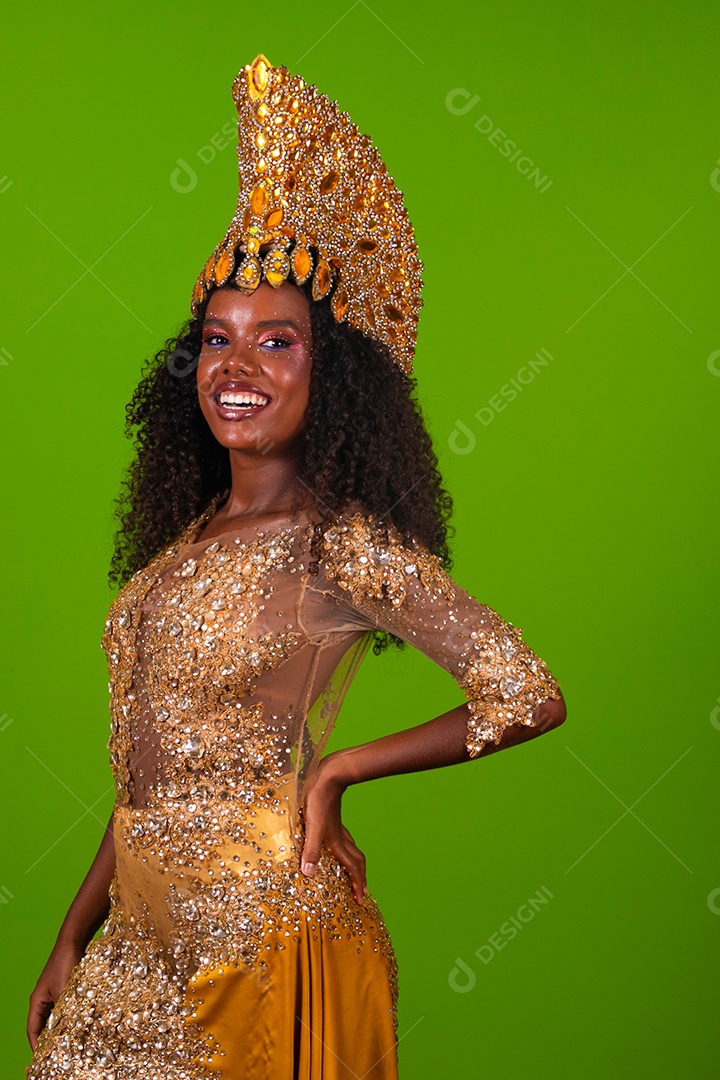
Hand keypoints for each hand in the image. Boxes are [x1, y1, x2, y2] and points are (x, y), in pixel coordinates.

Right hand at [27, 940, 82, 1050]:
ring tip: (71, 1044)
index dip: (36, 1046)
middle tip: (60, 1055)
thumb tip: (69, 1031)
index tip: (43, 1059)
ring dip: (62, 1029)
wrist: (75, 940)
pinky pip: (66, 1010)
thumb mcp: (65, 990)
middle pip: (44, 1026)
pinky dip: (71, 1018)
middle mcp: (44, 1000)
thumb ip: (65, 1011)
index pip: (32, 1030)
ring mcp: (55, 994)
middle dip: (50, 1041)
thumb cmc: (66, 963)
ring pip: (56, 1019)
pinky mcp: (67, 990)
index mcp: (37, 1002)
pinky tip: (81, 1025)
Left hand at [300, 754, 367, 905]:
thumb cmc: (318, 801)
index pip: (352, 868)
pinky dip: (347, 851)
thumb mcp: (311, 826)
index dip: (357, 885)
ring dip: (355, 865)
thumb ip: (310, 850)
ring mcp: (338, 828)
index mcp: (336, 843)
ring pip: (352, 851)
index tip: (361, 901)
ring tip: (354, 873)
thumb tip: (308, 874)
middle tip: (362, 893)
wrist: (327, 777)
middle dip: (360, 878)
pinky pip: (345, 841)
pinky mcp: (333, 820)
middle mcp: (341, 838)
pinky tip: (338, 846)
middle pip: (356, 862)